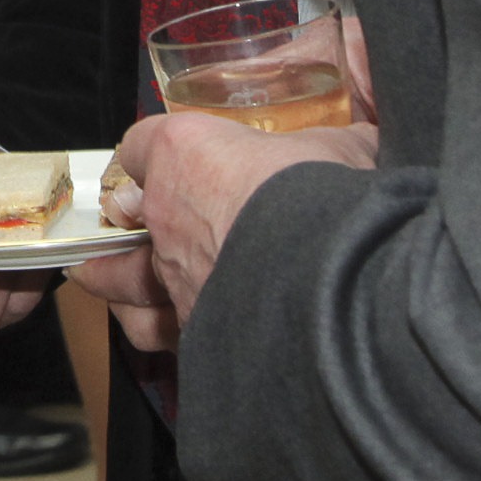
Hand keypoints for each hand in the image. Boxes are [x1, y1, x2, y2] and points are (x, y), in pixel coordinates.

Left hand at [74, 106, 376, 343]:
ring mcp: (175, 280)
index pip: (143, 145)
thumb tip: (366, 147)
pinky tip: (176, 335)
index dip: (149, 152)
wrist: (333, 271)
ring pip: (126, 288)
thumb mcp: (342, 149)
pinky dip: (165, 334)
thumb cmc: (328, 194)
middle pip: (118, 223)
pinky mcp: (197, 333)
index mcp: (187, 152)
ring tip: (114, 291)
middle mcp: (167, 216)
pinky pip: (163, 336)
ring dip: (117, 288)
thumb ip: (340, 148)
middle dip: (117, 229)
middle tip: (114, 236)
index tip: (158, 159)